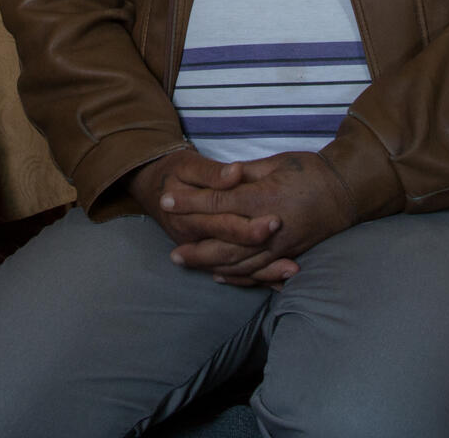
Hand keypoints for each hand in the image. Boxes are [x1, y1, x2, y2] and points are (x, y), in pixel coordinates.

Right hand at [128, 148, 285, 282]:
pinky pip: (233, 275)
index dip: (249, 224)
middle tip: (295, 252)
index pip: (223, 223)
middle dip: (263, 252)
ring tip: (293, 270)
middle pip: (232, 250)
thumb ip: (212, 173)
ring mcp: (202, 252)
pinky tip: (278, 283)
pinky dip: (256, 280)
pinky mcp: (208, 257)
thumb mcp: (187, 165)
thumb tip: (235, 172)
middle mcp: (195, 239)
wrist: (153, 188)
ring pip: (235, 268)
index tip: (276, 219)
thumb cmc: (173, 172)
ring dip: (264, 273)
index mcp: (188, 216)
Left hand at [166, 152, 357, 283]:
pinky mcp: (289, 255)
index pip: (219, 202)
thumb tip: (218, 178)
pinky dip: (237, 276)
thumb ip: (245, 173)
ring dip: (210, 264)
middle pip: (225, 242)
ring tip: (187, 264)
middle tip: (171, 251)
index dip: (190, 203)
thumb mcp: (275, 162)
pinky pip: (259, 272)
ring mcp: (281, 246)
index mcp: (264, 197)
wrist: (347, 191)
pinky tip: (219, 275)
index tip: (166, 201)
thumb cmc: (310, 170)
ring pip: (239, 262)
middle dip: (195, 247)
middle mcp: (270, 227)